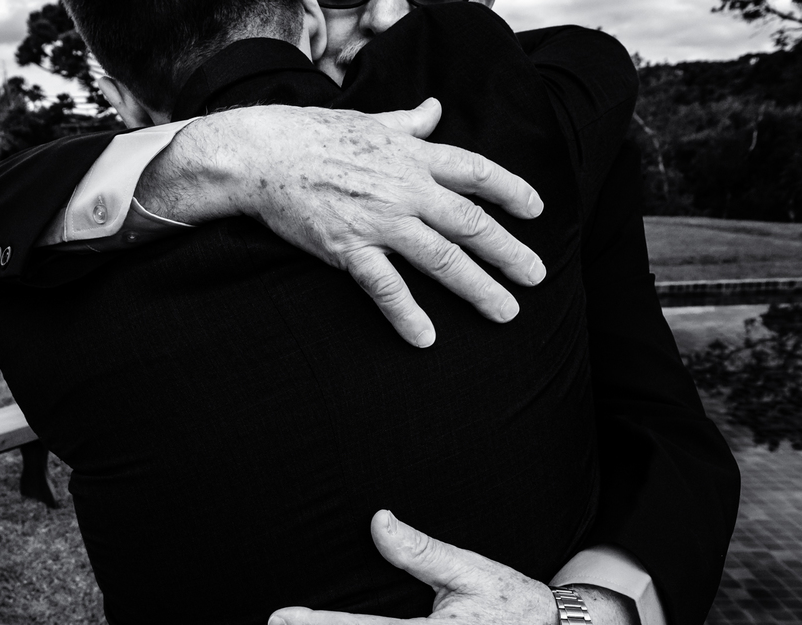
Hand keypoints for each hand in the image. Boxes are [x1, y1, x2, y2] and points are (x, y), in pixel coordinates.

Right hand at [137, 100, 546, 346]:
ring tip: (506, 313)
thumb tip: (434, 109)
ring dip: (478, 288)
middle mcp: (406, 189)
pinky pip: (386, 287)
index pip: (476, 172)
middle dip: (508, 251)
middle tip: (537, 277)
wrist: (264, 154)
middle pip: (471, 223)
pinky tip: (426, 338)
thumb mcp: (371, 121)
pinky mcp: (349, 248)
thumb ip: (409, 123)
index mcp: (414, 156)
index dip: (511, 191)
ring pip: (441, 258)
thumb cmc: (314, 135)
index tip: (536, 211)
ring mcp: (379, 220)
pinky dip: (407, 314)